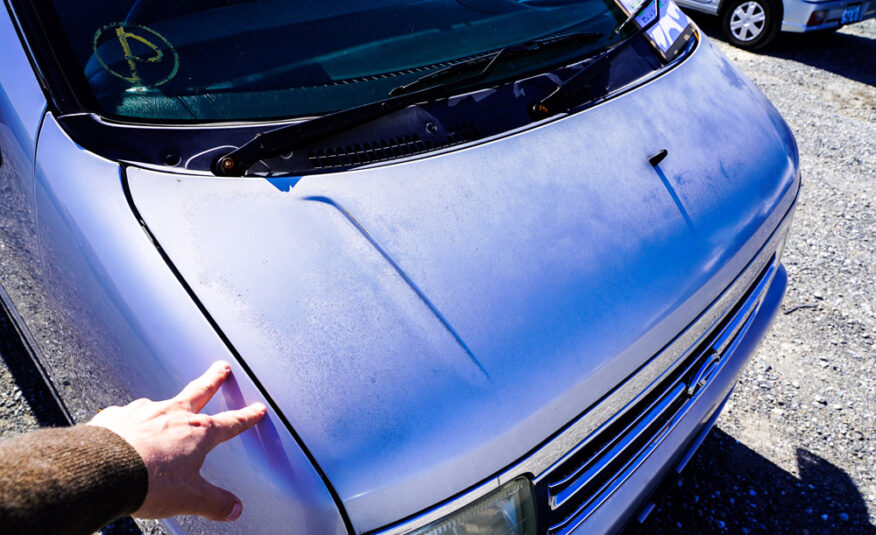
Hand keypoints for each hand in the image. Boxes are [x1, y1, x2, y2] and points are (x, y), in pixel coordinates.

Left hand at [88, 361, 265, 521]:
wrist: (102, 471)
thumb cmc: (147, 480)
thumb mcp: (190, 498)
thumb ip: (215, 502)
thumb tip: (232, 508)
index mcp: (198, 433)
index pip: (230, 423)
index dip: (246, 417)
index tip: (255, 410)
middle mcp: (173, 415)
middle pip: (200, 391)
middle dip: (214, 379)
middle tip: (221, 368)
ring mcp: (143, 412)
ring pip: (162, 402)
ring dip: (169, 403)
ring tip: (166, 406)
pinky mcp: (117, 417)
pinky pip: (128, 416)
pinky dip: (131, 421)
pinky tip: (126, 430)